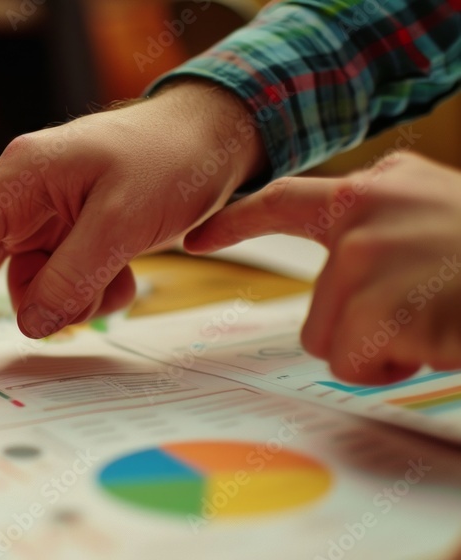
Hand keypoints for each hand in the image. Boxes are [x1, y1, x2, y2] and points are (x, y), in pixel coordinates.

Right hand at [0, 82, 265, 366]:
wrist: (212, 135)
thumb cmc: (168, 158)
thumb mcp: (124, 218)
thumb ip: (73, 274)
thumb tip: (33, 325)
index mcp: (18, 180)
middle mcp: (20, 200)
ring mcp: (43, 219)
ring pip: (27, 287)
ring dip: (67, 301)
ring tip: (118, 278)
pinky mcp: (67, 236)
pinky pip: (60, 284)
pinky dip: (88, 293)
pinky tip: (123, 275)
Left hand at [186, 152, 460, 384]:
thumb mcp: (440, 215)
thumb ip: (383, 226)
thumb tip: (340, 262)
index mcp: (376, 190)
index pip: (286, 200)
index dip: (237, 221)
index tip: (197, 238)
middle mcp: (364, 212)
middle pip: (317, 311)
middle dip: (364, 331)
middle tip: (430, 312)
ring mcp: (370, 255)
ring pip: (334, 341)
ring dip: (386, 349)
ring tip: (441, 319)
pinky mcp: (381, 301)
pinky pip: (358, 362)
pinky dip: (398, 367)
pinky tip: (441, 337)